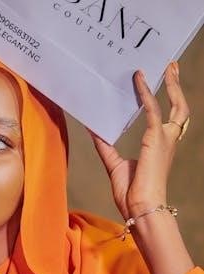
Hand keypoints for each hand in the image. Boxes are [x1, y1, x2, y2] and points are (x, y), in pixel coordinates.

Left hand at [89, 62, 189, 219]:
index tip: (158, 80)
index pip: (165, 116)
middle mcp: (167, 140)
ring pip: (175, 105)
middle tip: (171, 66)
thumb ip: (104, 144)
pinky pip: (153, 110)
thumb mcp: (113, 163)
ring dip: (171, 84)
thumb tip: (93, 128)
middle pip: (180, 107)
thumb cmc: (131, 192)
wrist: (139, 208)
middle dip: (176, 85)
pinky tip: (138, 81)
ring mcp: (164, 139)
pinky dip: (145, 94)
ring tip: (166, 66)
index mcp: (159, 146)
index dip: (164, 97)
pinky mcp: (156, 139)